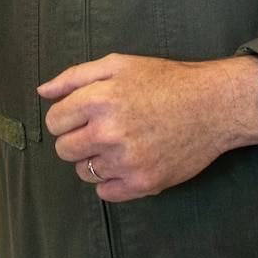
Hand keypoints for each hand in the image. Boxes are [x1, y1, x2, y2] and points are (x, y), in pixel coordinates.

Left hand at [39, 54, 257, 201]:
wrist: (214, 105)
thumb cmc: (166, 81)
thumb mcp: (119, 65)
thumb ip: (75, 77)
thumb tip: (43, 92)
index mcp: (98, 100)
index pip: (54, 122)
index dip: (66, 117)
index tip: (84, 114)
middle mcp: (108, 133)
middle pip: (64, 150)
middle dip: (76, 139)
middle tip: (102, 129)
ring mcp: (125, 161)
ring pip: (84, 172)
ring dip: (95, 160)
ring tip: (120, 144)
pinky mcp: (143, 183)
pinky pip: (105, 193)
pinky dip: (111, 181)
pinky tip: (126, 163)